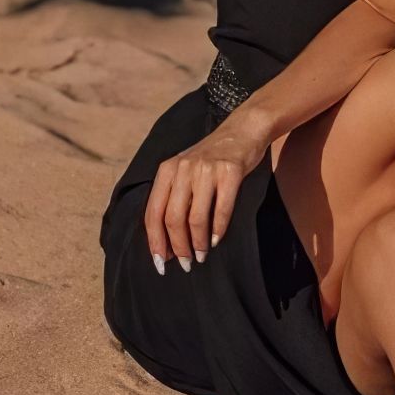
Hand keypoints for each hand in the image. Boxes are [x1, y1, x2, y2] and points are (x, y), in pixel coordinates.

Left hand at [143, 109, 271, 272]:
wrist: (242, 131)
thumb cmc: (212, 158)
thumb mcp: (185, 171)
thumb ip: (174, 198)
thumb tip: (169, 242)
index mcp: (166, 171)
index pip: (153, 212)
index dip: (155, 241)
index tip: (160, 263)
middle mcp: (183, 169)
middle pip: (173, 218)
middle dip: (178, 247)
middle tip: (186, 264)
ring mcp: (206, 170)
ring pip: (196, 217)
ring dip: (198, 243)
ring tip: (202, 255)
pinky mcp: (230, 172)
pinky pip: (222, 209)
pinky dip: (218, 230)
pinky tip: (217, 240)